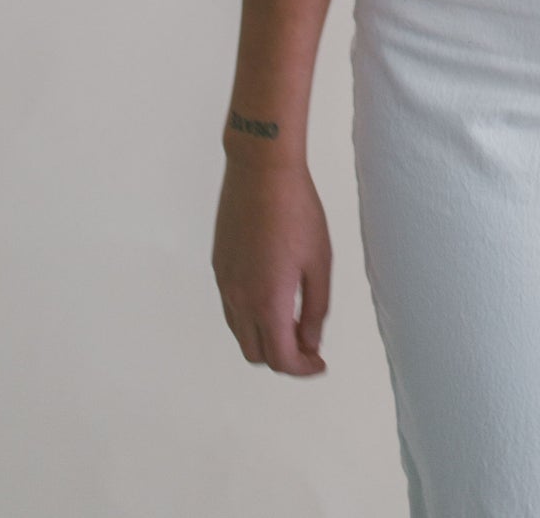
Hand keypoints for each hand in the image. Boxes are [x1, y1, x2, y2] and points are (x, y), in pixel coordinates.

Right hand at [212, 156, 330, 375]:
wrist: (261, 170)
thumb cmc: (298, 211)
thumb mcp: (320, 261)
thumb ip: (316, 308)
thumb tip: (311, 342)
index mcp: (267, 301)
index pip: (280, 358)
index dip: (302, 368)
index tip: (319, 363)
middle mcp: (239, 299)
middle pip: (256, 354)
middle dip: (283, 358)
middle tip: (309, 343)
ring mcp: (225, 283)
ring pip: (240, 333)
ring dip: (265, 338)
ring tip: (295, 319)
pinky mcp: (219, 266)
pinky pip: (231, 308)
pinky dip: (251, 317)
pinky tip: (274, 296)